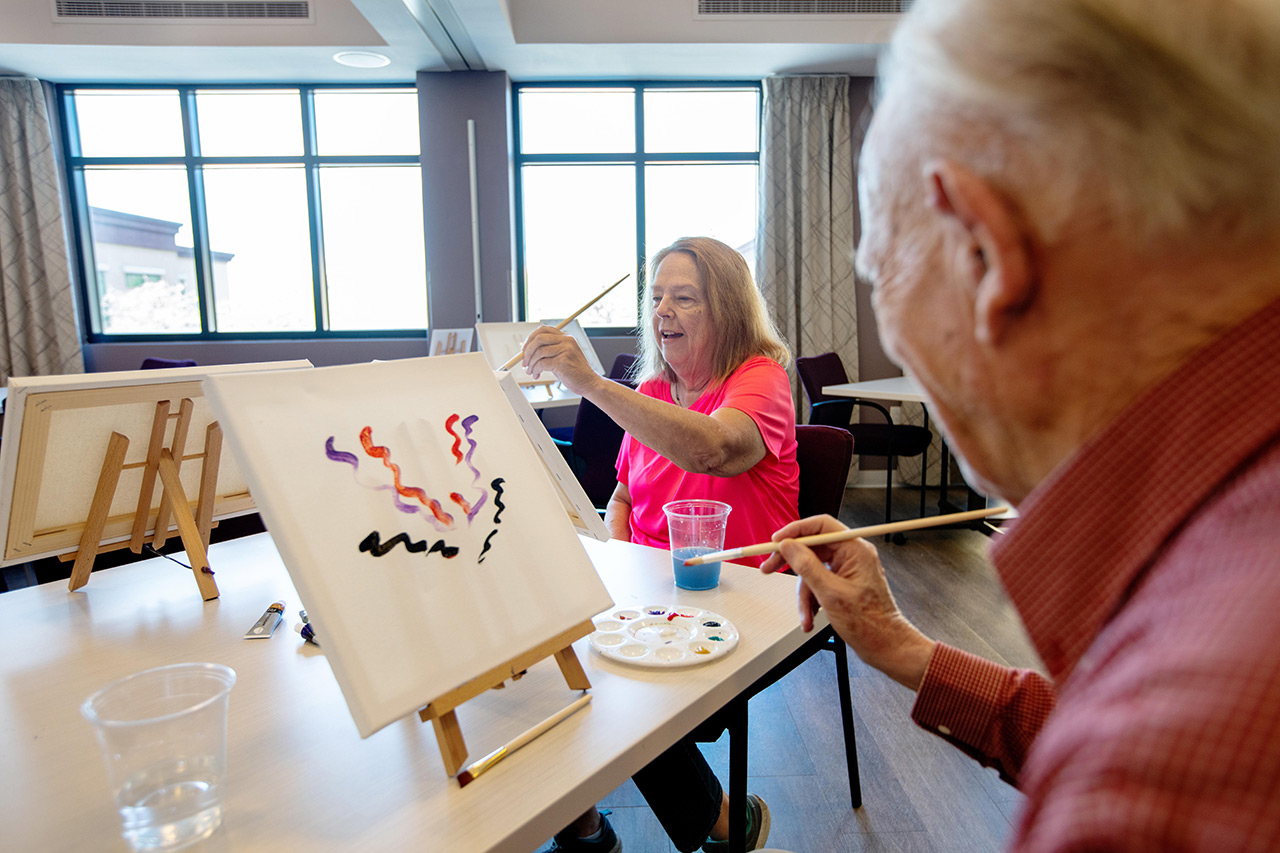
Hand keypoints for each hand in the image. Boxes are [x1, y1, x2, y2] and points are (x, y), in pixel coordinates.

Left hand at [520, 326, 599, 393]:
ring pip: (539, 352)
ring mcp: (565, 350)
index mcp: (566, 337)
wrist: (589, 383)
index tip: (524, 349)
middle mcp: (566, 341)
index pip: (543, 330)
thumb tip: (528, 351)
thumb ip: (549, 350)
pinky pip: (542, 364)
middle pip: (538, 339)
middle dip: (527, 351)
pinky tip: (537, 375)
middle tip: (524, 362)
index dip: (530, 338)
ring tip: (531, 371)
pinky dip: (536, 370)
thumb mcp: (562, 356)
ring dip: (531, 364)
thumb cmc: (575, 372)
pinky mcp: (563, 361)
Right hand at [761, 515, 935, 690]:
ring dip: (804, 593)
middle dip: (791, 563)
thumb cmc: (869, 623)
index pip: (821, 526)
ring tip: (805, 614)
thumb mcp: (830, 593)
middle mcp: (852, 555)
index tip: (776, 540)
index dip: (795, 530)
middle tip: (769, 568)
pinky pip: (819, 583)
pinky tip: (811, 616)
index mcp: (855, 550)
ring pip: (813, 570)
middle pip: (812, 548)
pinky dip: (812, 599)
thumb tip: (788, 546)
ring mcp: (848, 569)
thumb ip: (806, 566)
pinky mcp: (844, 583)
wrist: (885, 645)